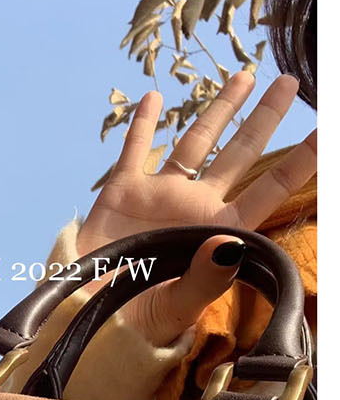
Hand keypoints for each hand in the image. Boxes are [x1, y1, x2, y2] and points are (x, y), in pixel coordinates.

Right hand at [77, 71, 316, 346]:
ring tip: (243, 77)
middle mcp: (195, 207)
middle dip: (264, 118)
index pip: (267, 192)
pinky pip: (136, 150)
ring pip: (195, 142)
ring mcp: (161, 195)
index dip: (297, 164)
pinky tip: (154, 97)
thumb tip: (231, 245)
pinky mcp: (123, 192)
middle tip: (288, 83)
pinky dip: (143, 124)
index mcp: (217, 232)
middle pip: (238, 154)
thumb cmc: (136, 323)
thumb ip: (205, 278)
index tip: (323, 134)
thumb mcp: (175, 307)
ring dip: (218, 109)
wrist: (84, 317)